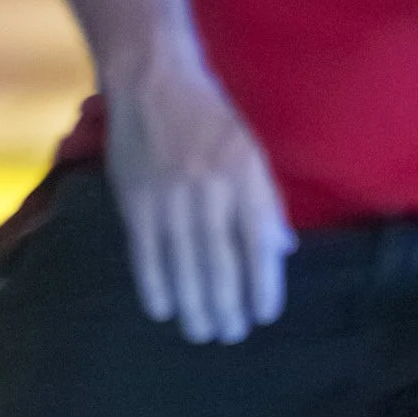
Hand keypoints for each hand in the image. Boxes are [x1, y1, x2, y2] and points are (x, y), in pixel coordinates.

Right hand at [104, 52, 293, 343]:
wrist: (153, 81)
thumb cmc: (209, 117)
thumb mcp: (250, 151)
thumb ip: (265, 201)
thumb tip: (281, 251)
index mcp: (244, 179)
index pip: (258, 246)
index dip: (263, 286)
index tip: (264, 315)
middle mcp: (210, 192)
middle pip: (220, 265)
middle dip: (227, 307)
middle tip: (231, 335)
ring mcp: (170, 198)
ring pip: (184, 266)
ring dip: (194, 306)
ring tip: (201, 333)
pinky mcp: (136, 201)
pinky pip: (146, 254)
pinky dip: (155, 285)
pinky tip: (163, 309)